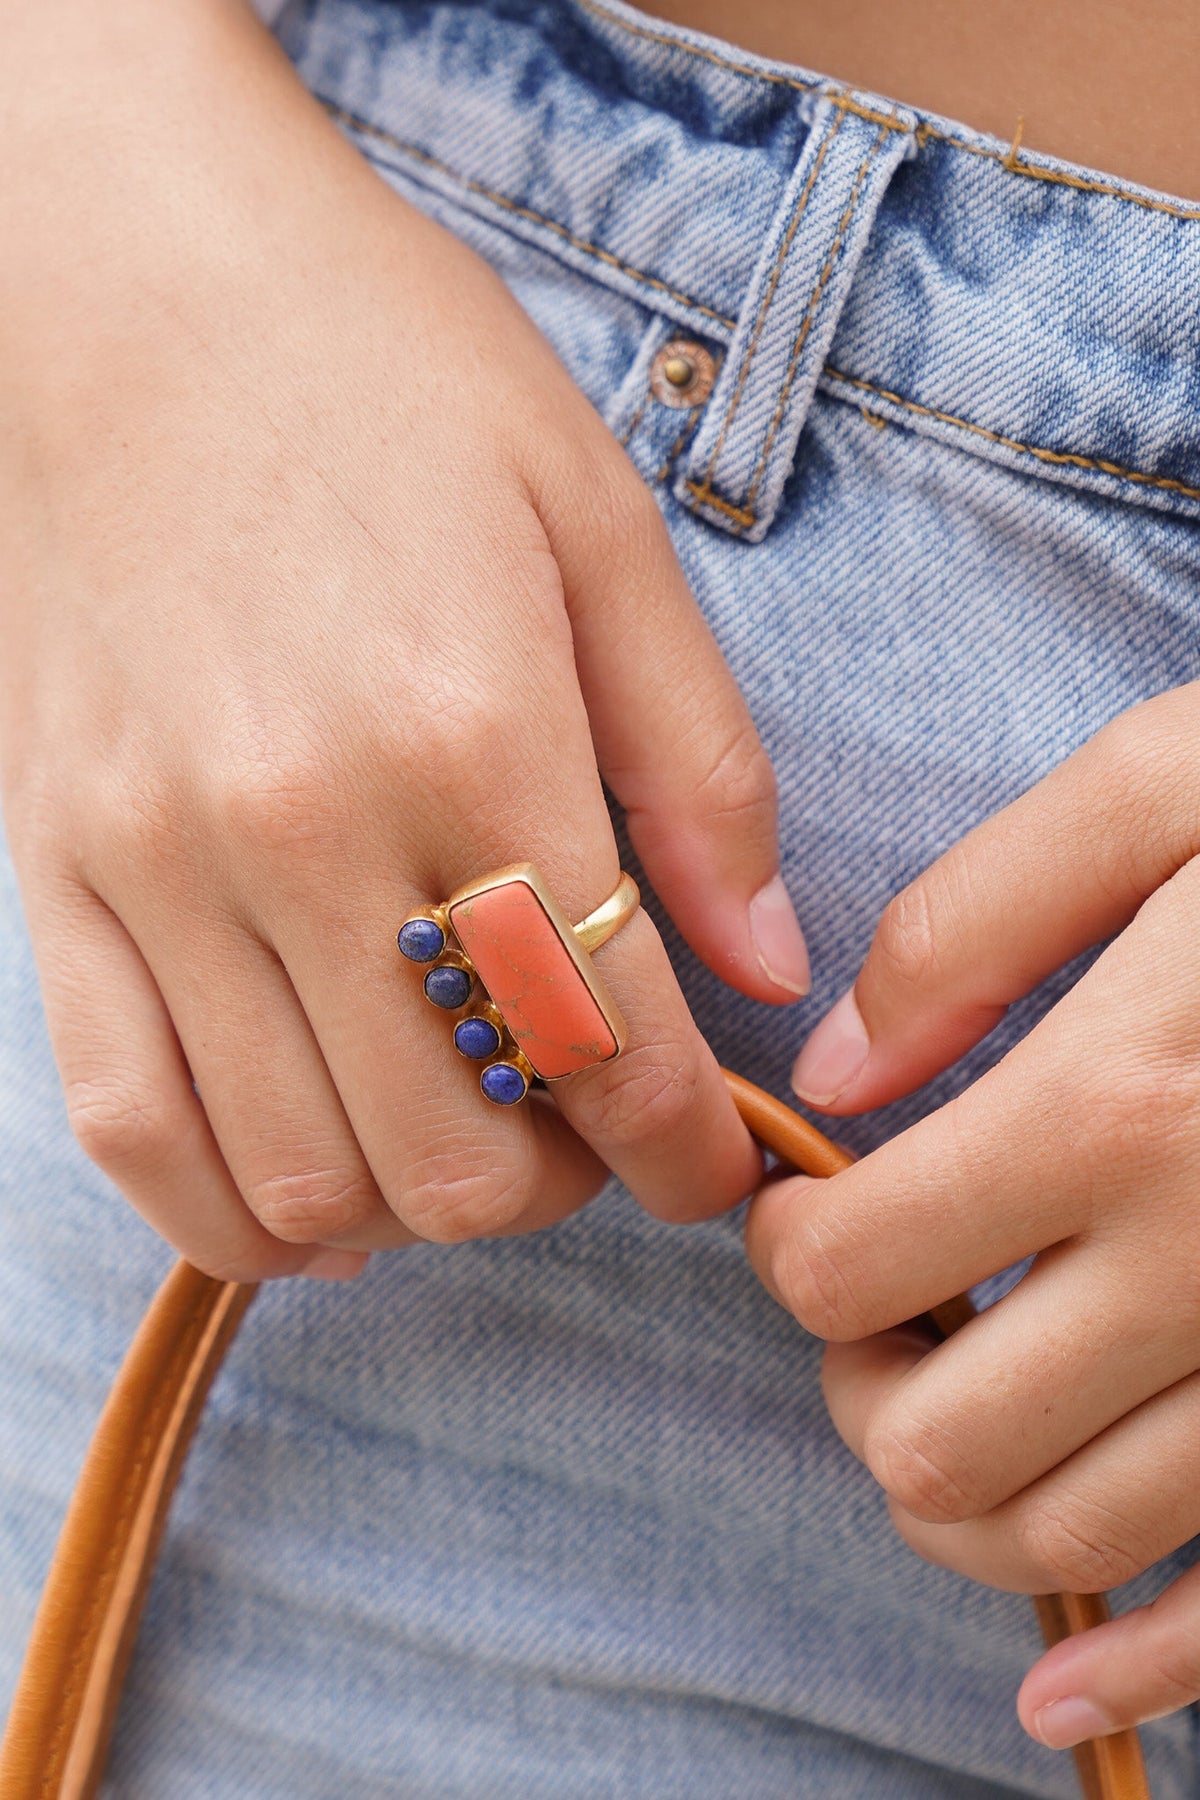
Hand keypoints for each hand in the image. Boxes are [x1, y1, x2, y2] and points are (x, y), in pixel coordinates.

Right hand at [0, 0, 808, 1281]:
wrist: (129, 285)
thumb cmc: (387, 378)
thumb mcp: (602, 527)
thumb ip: (700, 768)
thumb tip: (765, 969)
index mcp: (475, 730)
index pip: (610, 1039)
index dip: (684, 1151)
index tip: (711, 1166)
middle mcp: (307, 825)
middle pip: (458, 1151)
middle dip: (562, 1186)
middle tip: (591, 1127)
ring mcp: (159, 864)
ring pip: (298, 1174)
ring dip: (415, 1208)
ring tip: (467, 1138)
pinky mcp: (58, 874)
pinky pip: (128, 1128)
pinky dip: (233, 1211)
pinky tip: (315, 1189)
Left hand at [745, 683, 1199, 1748]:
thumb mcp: (1167, 785)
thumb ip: (976, 920)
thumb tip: (838, 1074)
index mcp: (1123, 1104)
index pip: (855, 1262)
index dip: (787, 1252)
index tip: (798, 1216)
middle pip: (942, 1438)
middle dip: (860, 1388)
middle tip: (869, 1313)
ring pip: (1067, 1540)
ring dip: (959, 1501)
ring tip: (953, 1402)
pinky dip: (1137, 1662)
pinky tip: (1059, 1675)